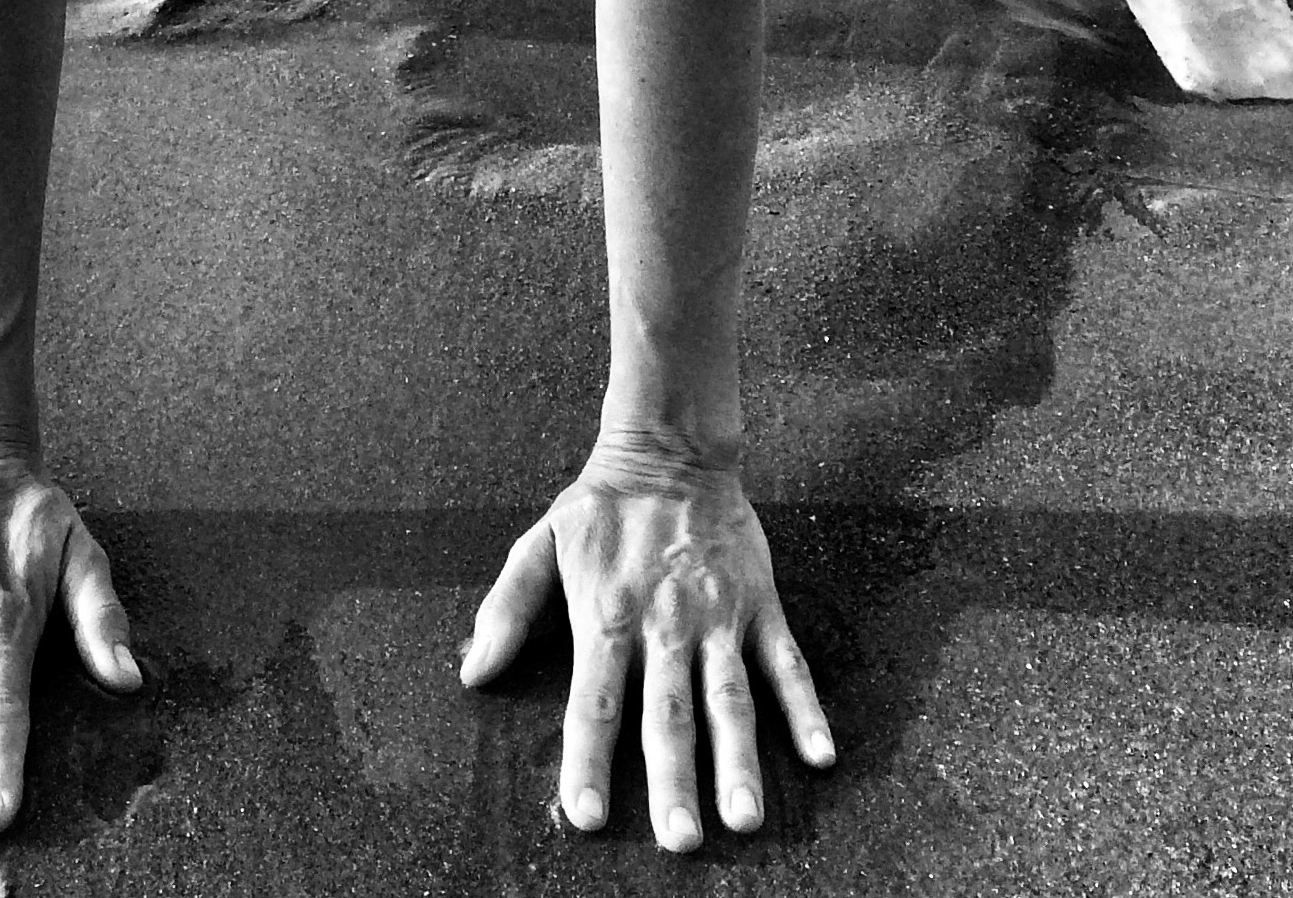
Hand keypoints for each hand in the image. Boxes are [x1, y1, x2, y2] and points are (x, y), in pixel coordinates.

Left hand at [461, 437, 833, 851]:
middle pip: (668, 715)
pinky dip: (806, 708)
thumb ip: (506, 611)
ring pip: (731, 700)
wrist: (671, 450)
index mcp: (606, 617)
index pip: (593, 704)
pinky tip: (820, 754)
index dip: (588, 763)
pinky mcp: (760, 604)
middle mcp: (664, 626)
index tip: (587, 818)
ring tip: (745, 818)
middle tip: (680, 841)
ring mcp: (717, 617)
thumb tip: (472, 674)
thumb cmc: (599, 507)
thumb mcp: (537, 546)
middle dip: (673, 782)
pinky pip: (787, 664)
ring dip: (740, 761)